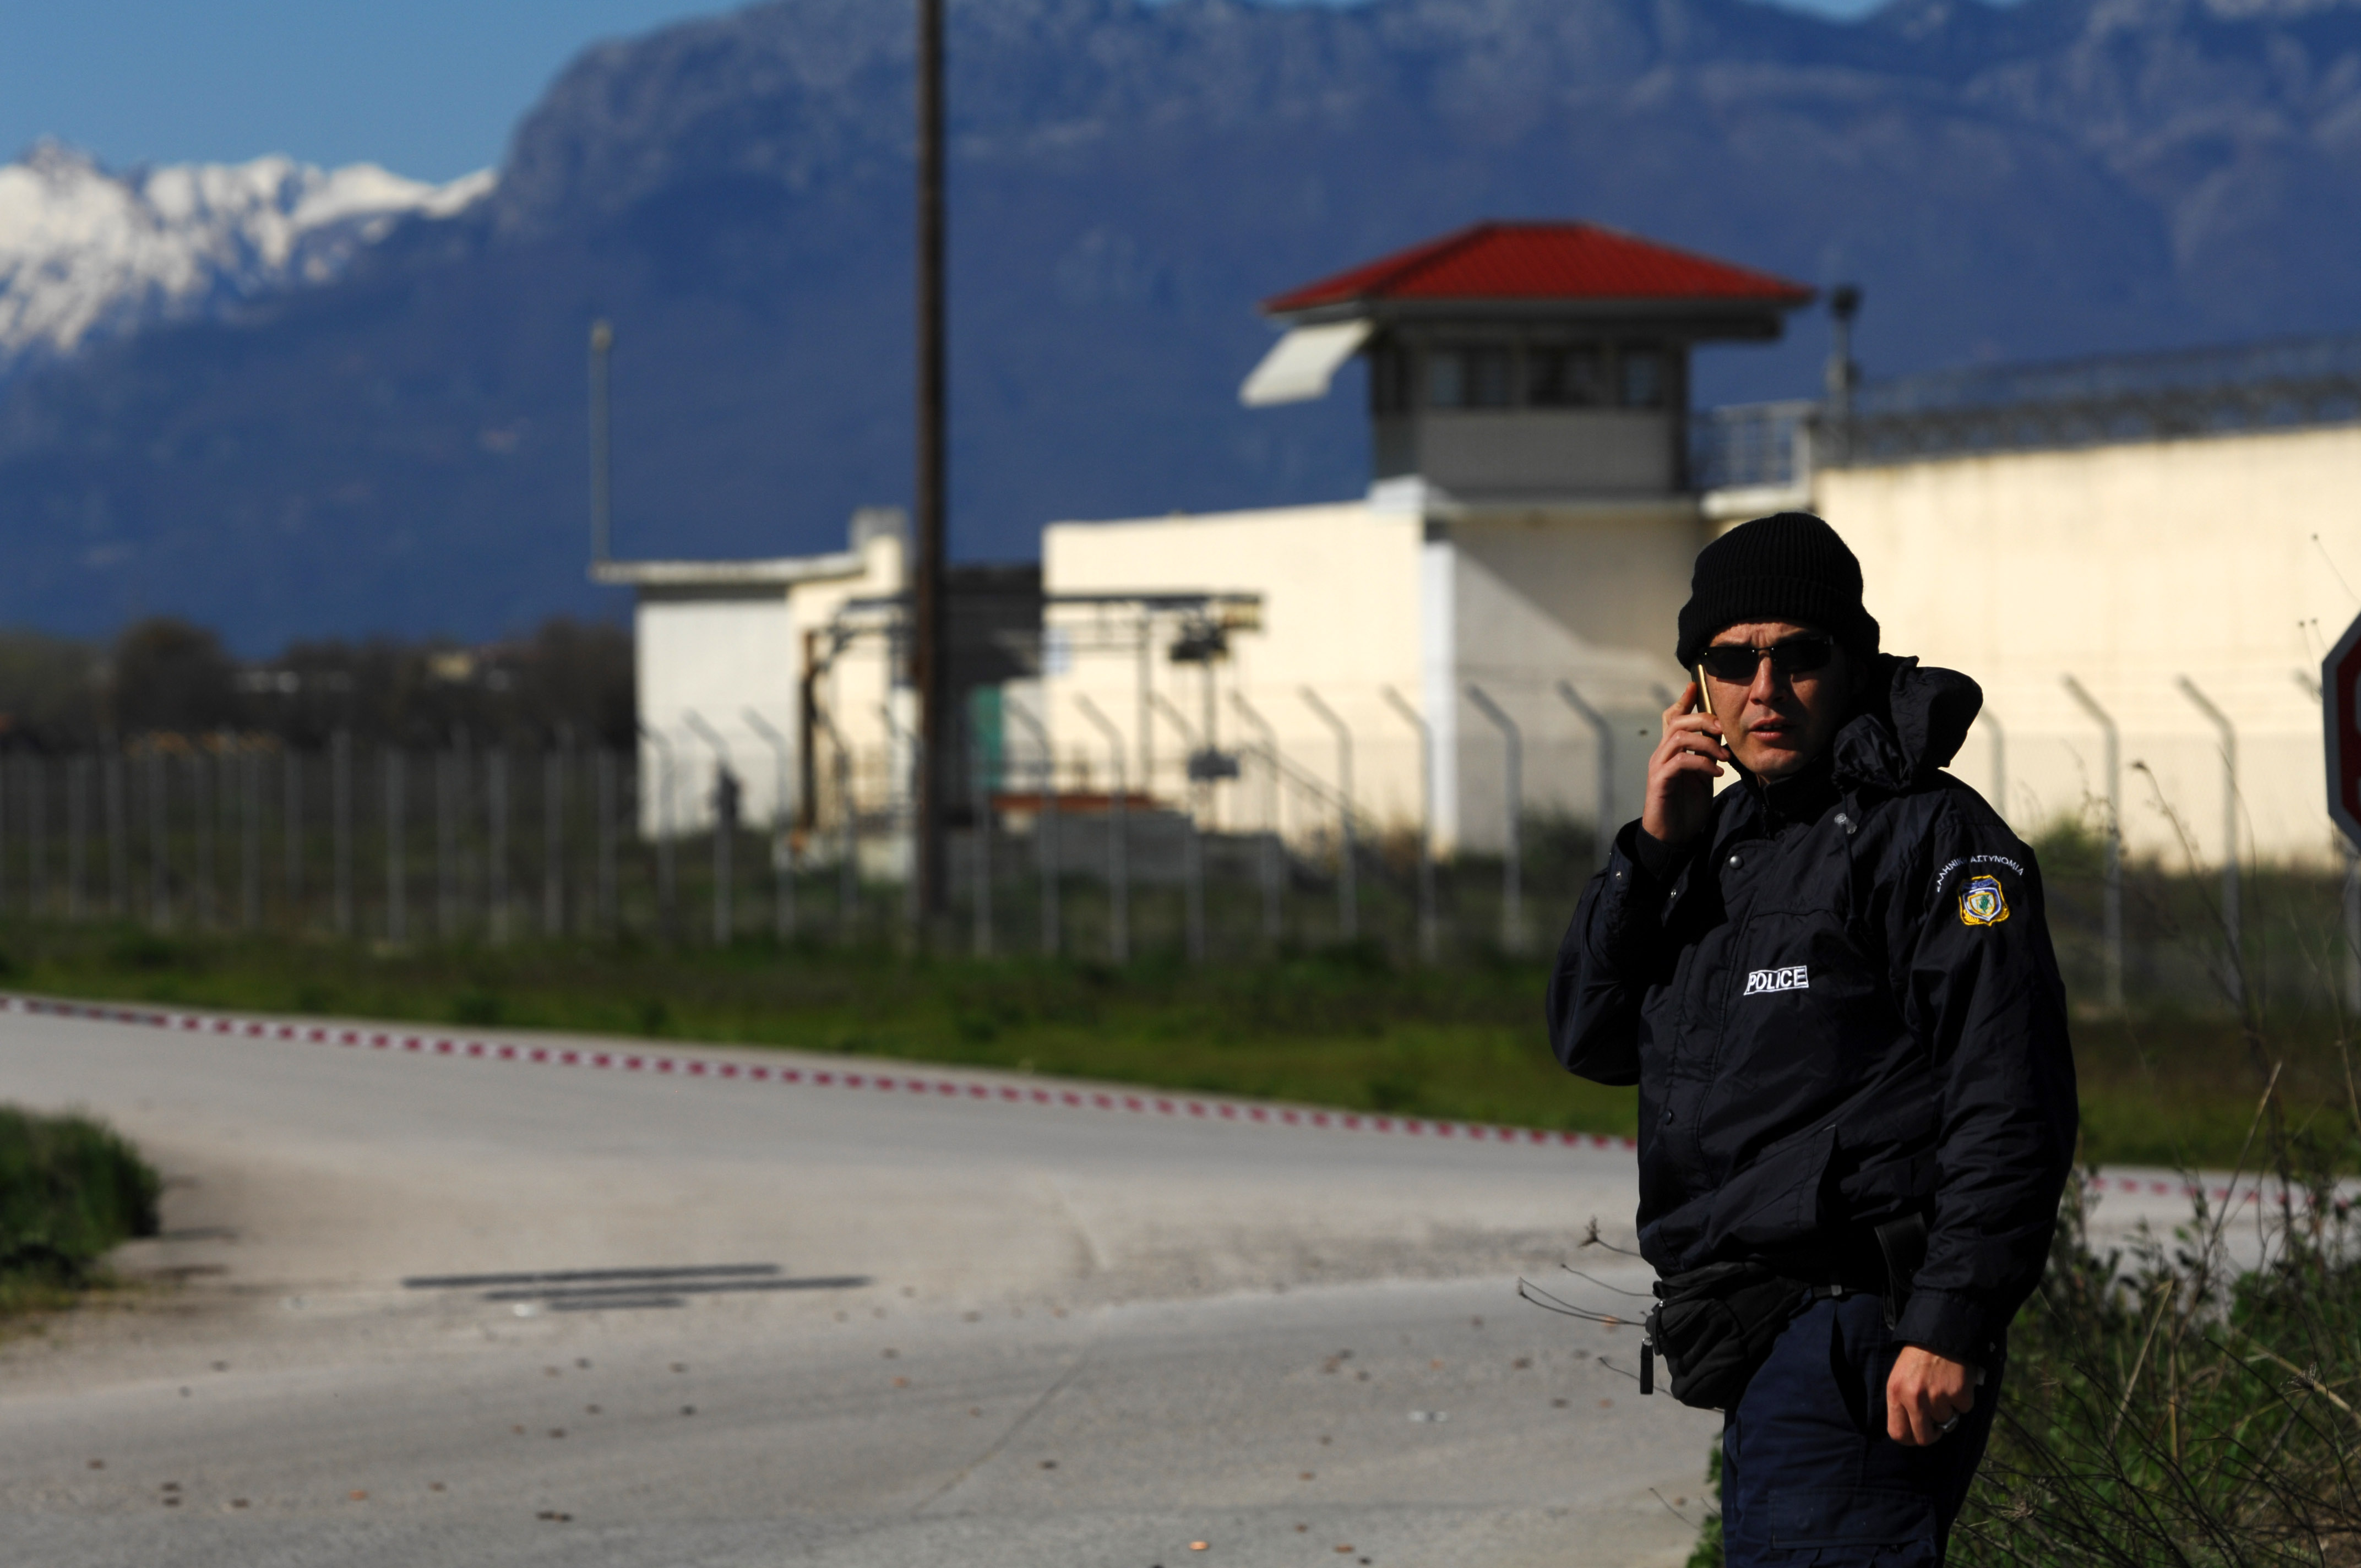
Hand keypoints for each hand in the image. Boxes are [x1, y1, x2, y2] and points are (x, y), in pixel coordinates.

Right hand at [1640, 682, 1729, 848]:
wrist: (1673, 836)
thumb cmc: (1686, 806)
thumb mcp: (1701, 775)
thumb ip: (1706, 755)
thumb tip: (1720, 737)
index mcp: (1671, 751)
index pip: (1672, 718)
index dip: (1683, 701)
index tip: (1695, 686)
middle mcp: (1661, 754)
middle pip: (1677, 722)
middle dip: (1703, 720)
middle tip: (1723, 730)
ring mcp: (1659, 767)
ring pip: (1678, 738)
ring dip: (1707, 743)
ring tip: (1724, 756)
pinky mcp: (1660, 782)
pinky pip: (1680, 762)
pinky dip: (1702, 763)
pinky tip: (1717, 772)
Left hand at [1886, 1346, 1975, 1445]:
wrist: (1941, 1332)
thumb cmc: (1918, 1357)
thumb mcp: (1900, 1377)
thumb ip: (1902, 1402)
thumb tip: (1912, 1430)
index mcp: (1895, 1392)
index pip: (1898, 1433)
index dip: (1910, 1438)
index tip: (1918, 1433)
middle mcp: (1913, 1397)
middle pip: (1923, 1437)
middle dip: (1932, 1434)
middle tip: (1937, 1424)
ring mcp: (1936, 1396)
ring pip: (1946, 1423)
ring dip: (1948, 1411)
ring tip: (1944, 1389)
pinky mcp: (1958, 1393)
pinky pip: (1963, 1410)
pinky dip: (1963, 1400)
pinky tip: (1956, 1383)